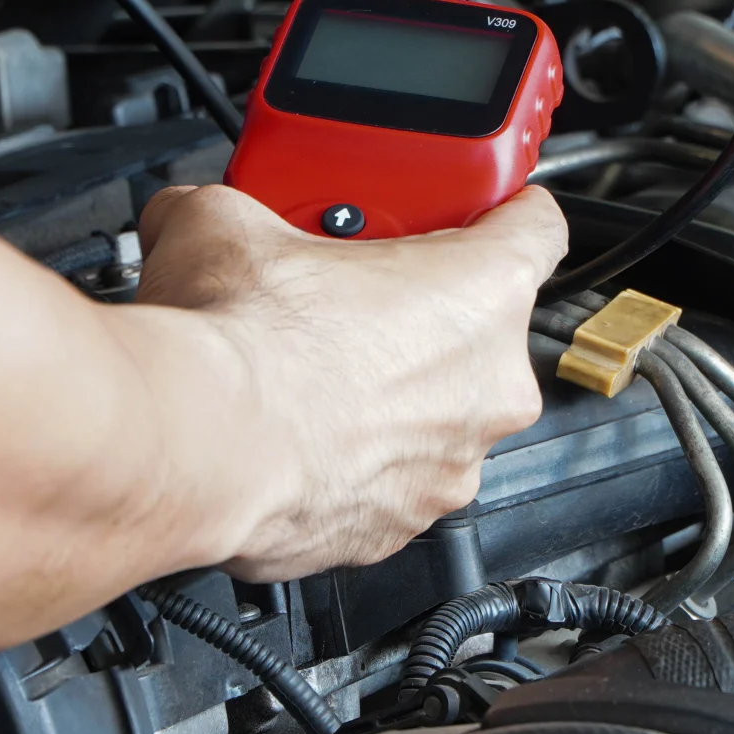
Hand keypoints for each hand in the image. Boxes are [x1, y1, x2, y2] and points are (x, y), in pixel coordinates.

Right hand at [136, 183, 568, 579]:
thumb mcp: (228, 222)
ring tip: (307, 372)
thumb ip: (237, 206)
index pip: (536, 227)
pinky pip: (389, 481)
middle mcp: (491, 388)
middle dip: (417, 313)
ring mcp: (452, 466)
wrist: (202, 449)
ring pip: (434, 416)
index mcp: (484, 291)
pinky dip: (352, 461)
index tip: (474, 209)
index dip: (503, 210)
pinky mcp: (399, 527)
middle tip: (344, 296)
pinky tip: (295, 434)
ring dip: (387, 395)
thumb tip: (196, 212)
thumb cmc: (245, 343)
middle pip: (477, 331)